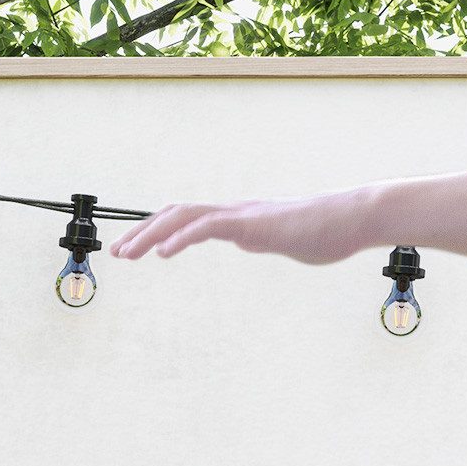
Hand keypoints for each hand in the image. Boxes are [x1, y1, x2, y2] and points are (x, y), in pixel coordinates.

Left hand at [109, 188, 377, 266]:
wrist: (349, 220)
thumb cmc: (323, 232)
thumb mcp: (282, 240)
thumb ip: (259, 239)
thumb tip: (248, 239)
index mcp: (237, 219)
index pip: (187, 218)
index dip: (157, 230)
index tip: (135, 249)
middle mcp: (232, 211)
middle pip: (175, 213)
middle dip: (142, 231)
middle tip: (117, 252)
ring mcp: (240, 214)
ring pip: (184, 216)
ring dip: (151, 234)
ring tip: (128, 253)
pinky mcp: (251, 223)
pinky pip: (207, 226)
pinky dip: (180, 238)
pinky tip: (162, 254)